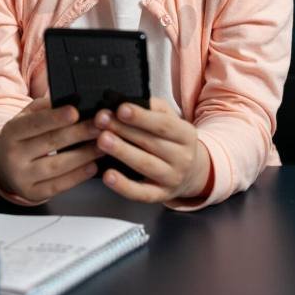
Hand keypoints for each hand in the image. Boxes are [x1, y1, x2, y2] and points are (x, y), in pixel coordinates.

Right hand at [0, 97, 103, 202]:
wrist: (4, 166)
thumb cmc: (22, 138)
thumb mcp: (25, 118)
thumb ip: (44, 108)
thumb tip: (69, 99)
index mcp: (11, 132)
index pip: (34, 123)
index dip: (55, 118)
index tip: (75, 111)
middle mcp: (13, 156)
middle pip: (49, 143)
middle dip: (78, 133)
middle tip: (99, 126)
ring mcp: (22, 177)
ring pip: (56, 166)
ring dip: (83, 155)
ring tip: (102, 145)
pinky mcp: (33, 194)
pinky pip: (59, 185)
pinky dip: (78, 176)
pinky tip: (92, 166)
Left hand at [93, 99, 212, 203]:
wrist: (193, 172)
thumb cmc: (172, 140)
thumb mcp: (171, 119)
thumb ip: (152, 108)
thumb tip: (126, 99)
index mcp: (186, 135)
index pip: (163, 124)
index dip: (141, 116)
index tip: (121, 108)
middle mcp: (183, 158)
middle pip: (151, 143)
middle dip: (124, 130)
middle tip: (101, 120)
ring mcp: (172, 179)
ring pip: (146, 165)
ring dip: (122, 152)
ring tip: (102, 140)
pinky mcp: (160, 195)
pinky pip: (141, 193)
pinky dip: (124, 186)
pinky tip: (108, 175)